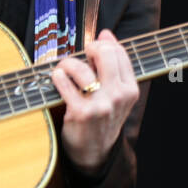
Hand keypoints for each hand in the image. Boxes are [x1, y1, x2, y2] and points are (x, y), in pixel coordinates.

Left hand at [49, 29, 137, 172]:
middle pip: (104, 52)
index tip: (92, 50)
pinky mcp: (80, 113)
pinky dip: (57, 76)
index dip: (102, 44)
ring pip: (80, 66)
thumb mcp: (116, 94)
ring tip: (64, 71)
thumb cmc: (102, 119)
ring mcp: (100, 105)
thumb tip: (106, 33)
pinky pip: (64, 81)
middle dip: (89, 48)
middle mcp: (118, 96)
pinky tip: (57, 79)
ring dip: (67, 64)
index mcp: (130, 89)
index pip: (118, 51)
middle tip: (81, 56)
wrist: (93, 154)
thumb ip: (114, 64)